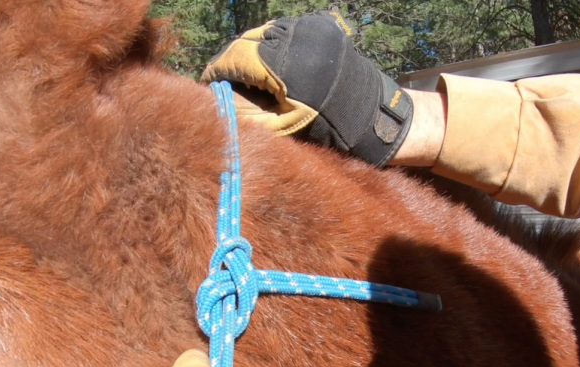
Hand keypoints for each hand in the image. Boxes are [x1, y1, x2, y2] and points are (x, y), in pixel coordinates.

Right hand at [202, 11, 413, 167]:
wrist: (371, 117)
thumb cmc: (326, 129)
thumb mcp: (279, 127)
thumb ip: (243, 111)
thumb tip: (214, 100)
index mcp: (280, 61)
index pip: (232, 57)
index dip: (216, 72)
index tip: (208, 87)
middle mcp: (293, 36)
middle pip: (246, 42)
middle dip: (234, 62)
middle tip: (228, 85)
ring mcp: (308, 26)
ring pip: (264, 33)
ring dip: (253, 53)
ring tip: (253, 78)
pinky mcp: (320, 25)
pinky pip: (285, 31)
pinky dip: (275, 46)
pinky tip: (277, 68)